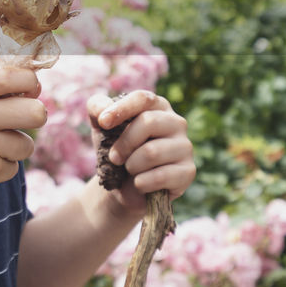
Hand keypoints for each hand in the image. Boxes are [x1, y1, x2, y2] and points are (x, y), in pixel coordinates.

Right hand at [0, 67, 45, 217]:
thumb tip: (35, 84)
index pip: (11, 76)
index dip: (29, 81)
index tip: (30, 88)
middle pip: (35, 112)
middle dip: (36, 116)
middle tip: (23, 120)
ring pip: (26, 144)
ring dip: (14, 148)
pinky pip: (14, 167)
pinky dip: (1, 168)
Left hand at [87, 90, 194, 217]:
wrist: (124, 187)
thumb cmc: (116, 150)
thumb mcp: (101, 127)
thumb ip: (97, 108)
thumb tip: (103, 110)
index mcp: (158, 106)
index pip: (142, 99)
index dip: (121, 109)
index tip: (103, 123)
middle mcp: (176, 122)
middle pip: (148, 122)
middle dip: (124, 143)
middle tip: (114, 158)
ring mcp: (185, 147)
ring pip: (152, 152)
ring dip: (131, 165)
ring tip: (130, 170)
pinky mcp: (188, 171)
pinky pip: (160, 176)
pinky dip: (141, 183)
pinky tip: (140, 184)